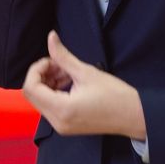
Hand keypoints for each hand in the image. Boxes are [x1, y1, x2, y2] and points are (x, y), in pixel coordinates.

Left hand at [22, 30, 145, 140]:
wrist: (133, 116)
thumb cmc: (114, 94)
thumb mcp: (86, 72)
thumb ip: (63, 56)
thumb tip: (50, 37)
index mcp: (61, 109)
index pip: (31, 88)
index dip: (37, 69)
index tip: (53, 60)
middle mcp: (56, 121)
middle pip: (32, 95)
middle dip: (41, 75)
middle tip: (59, 64)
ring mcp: (60, 126)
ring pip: (40, 100)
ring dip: (48, 82)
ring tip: (66, 71)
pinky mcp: (66, 126)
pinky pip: (50, 107)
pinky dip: (54, 92)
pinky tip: (68, 81)